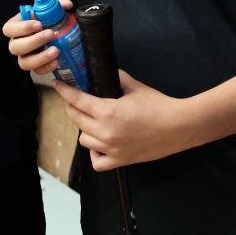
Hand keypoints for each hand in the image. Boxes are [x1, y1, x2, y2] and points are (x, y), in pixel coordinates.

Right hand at [2, 0, 74, 74]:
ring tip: (55, 51)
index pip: (9, 28)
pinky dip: (46, 68)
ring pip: (24, 63)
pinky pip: (37, 71)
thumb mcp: (54, 4)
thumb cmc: (50, 14)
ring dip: (39, 58)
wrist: (59, 28)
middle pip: (14, 47)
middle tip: (50, 34)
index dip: (21, 28)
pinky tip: (57, 61)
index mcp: (17, 25)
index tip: (39, 24)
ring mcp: (26, 56)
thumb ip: (59, 0)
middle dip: (33, 42)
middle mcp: (18, 42)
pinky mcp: (36, 66)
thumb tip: (66, 4)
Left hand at [54, 70, 187, 169]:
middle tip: (75, 100)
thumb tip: (104, 72)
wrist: (178, 127)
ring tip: (93, 121)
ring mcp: (110, 149)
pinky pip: (96, 162)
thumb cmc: (157, 104)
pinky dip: (95, 153)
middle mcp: (104, 132)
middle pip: (76, 119)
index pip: (77, 100)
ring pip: (84, 140)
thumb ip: (116, 79)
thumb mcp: (134, 87)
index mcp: (107, 111)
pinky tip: (101, 144)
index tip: (57, 85)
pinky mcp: (119, 161)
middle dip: (72, 107)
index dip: (65, 91)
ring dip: (85, 129)